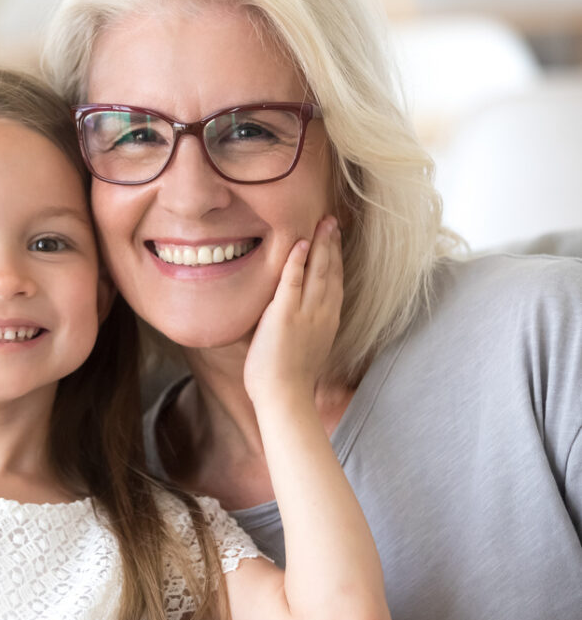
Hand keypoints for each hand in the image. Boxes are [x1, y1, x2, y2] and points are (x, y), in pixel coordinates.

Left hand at [243, 216, 342, 405]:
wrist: (284, 398)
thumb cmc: (287, 381)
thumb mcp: (304, 348)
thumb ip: (300, 328)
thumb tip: (288, 318)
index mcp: (328, 322)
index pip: (335, 283)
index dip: (336, 259)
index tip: (335, 240)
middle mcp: (322, 314)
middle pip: (331, 271)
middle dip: (332, 244)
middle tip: (332, 221)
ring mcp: (306, 313)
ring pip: (317, 271)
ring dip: (320, 244)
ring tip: (323, 223)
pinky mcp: (285, 315)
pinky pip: (293, 281)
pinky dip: (297, 261)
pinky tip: (300, 243)